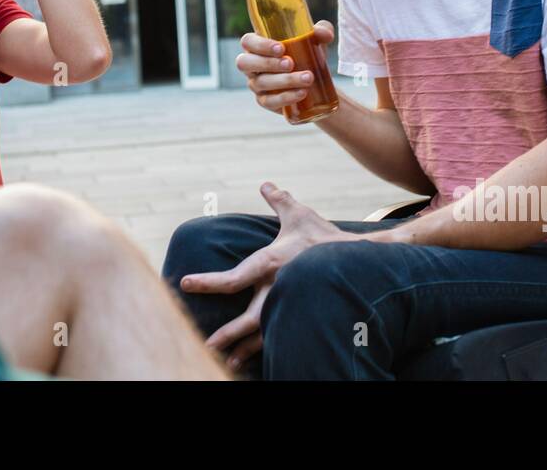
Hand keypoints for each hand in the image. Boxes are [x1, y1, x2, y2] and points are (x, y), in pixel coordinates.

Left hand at [180, 182, 355, 371]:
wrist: (360, 259)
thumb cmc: (325, 237)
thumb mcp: (300, 215)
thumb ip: (279, 201)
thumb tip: (266, 184)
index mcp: (270, 263)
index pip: (233, 277)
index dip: (207, 282)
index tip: (185, 283)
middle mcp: (277, 287)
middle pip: (249, 317)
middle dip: (228, 333)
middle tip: (206, 344)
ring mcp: (291, 303)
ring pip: (264, 333)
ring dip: (245, 348)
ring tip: (227, 361)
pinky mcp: (301, 312)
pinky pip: (280, 334)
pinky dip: (265, 347)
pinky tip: (252, 357)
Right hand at [237, 19, 333, 114]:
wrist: (317, 84)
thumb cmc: (307, 54)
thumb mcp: (316, 40)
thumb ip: (321, 31)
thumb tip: (326, 35)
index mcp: (257, 45)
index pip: (248, 41)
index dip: (260, 45)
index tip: (281, 48)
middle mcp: (252, 65)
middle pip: (245, 63)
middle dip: (268, 63)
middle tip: (291, 63)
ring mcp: (256, 84)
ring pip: (261, 82)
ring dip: (284, 80)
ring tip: (307, 78)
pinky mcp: (265, 101)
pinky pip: (270, 101)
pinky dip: (286, 97)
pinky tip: (302, 93)